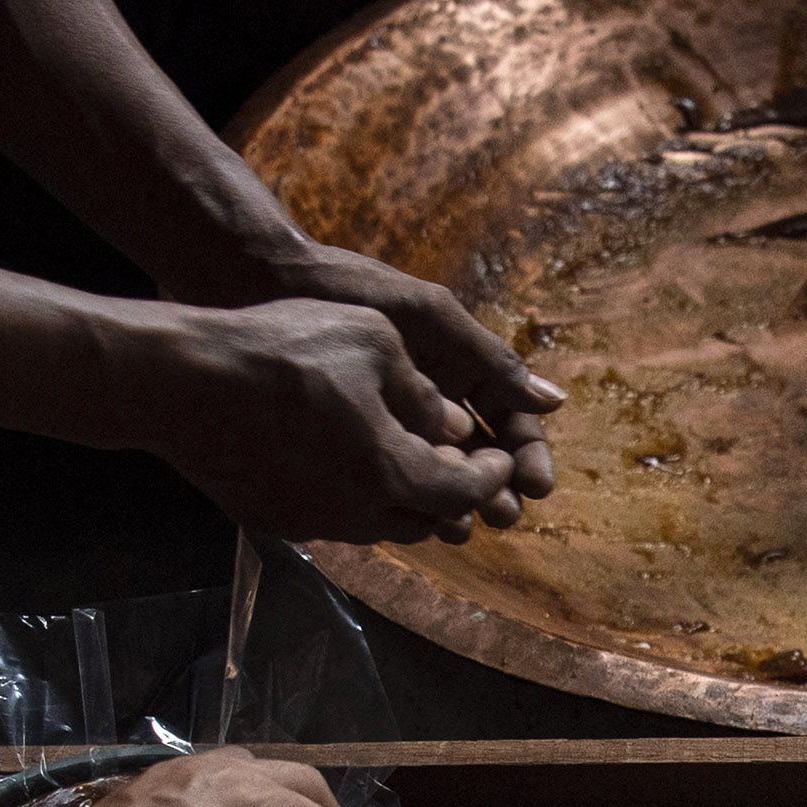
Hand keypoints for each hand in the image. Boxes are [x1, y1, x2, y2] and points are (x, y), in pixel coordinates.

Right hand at [143, 295, 523, 545]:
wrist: (183, 381)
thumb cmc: (283, 350)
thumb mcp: (373, 341)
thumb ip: (424, 393)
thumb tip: (453, 427)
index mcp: (394, 474)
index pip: (465, 493)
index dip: (491, 476)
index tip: (503, 459)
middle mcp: (357, 515)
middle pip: (426, 520)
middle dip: (452, 494)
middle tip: (463, 465)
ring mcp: (310, 523)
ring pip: (379, 525)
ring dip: (405, 500)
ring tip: (409, 463)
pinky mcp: (273, 519)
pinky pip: (331, 518)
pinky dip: (356, 498)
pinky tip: (347, 462)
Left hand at [221, 240, 565, 507]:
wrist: (253, 277)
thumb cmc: (345, 285)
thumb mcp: (425, 316)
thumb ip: (486, 358)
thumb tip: (553, 401)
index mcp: (458, 363)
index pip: (511, 418)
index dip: (527, 454)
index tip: (536, 487)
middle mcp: (431, 393)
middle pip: (480, 454)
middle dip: (496, 488)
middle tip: (502, 517)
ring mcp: (390, 414)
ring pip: (436, 471)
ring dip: (455, 502)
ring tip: (459, 529)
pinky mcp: (352, 431)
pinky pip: (391, 474)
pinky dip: (407, 498)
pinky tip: (412, 520)